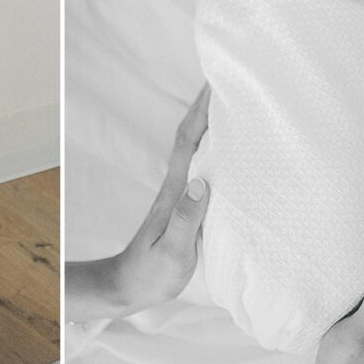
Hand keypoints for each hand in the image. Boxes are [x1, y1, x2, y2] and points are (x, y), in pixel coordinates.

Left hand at [113, 84, 211, 310]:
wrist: (129, 286)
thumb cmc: (151, 272)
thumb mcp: (172, 251)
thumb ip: (187, 220)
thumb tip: (202, 183)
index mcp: (176, 190)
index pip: (190, 141)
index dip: (202, 109)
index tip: (216, 80)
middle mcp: (178, 184)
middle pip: (193, 134)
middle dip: (208, 104)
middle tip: (230, 77)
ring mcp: (180, 192)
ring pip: (198, 147)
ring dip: (211, 122)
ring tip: (235, 101)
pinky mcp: (185, 204)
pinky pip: (203, 166)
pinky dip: (214, 147)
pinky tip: (229, 147)